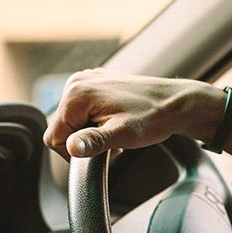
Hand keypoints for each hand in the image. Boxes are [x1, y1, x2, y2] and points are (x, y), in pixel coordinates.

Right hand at [42, 69, 222, 158]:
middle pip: (62, 128)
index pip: (54, 137)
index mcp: (77, 94)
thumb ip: (94, 141)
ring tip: (116, 132)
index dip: (75, 152)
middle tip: (112, 142)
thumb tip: (71, 148)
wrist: (176, 103)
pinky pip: (83, 110)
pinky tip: (115, 122)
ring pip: (73, 121)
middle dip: (84, 141)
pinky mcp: (95, 83)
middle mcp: (77, 82)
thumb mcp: (123, 135)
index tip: (100, 152)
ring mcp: (86, 80)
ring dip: (91, 132)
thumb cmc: (154, 117)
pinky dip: (96, 121)